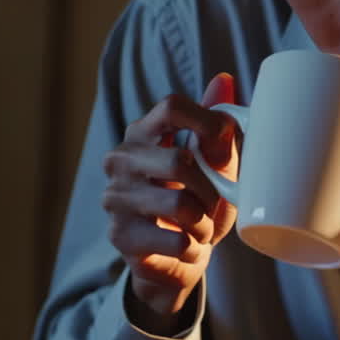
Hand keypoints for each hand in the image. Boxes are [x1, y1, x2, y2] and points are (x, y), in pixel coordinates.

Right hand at [101, 74, 239, 333]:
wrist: (175, 259)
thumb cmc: (195, 205)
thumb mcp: (213, 165)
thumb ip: (216, 127)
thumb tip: (224, 79)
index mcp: (143, 133)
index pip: (171, 106)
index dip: (206, 121)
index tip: (224, 144)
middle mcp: (121, 160)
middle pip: (179, 160)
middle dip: (211, 189)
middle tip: (216, 205)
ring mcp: (115, 197)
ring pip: (179, 204)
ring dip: (203, 222)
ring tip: (202, 229)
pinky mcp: (120, 235)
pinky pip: (175, 239)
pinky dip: (193, 247)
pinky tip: (187, 247)